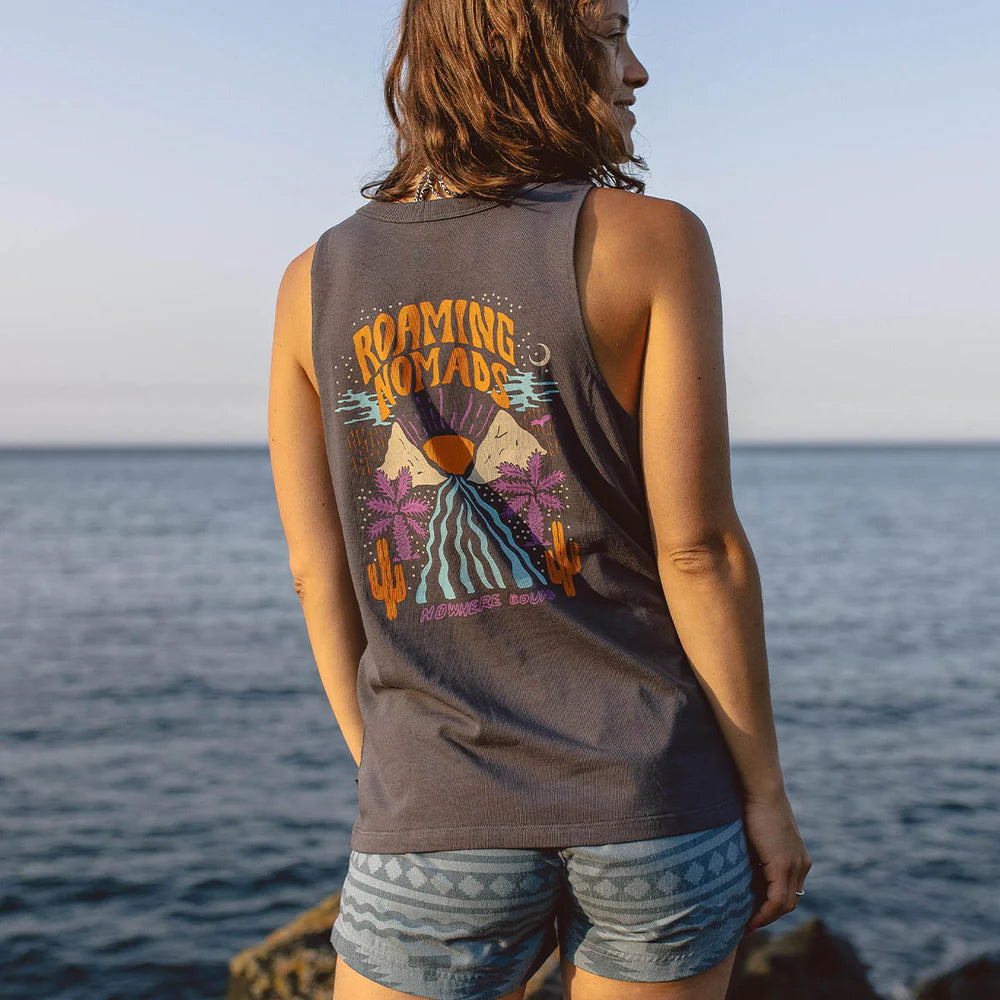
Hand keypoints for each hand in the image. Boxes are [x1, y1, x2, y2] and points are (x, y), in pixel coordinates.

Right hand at [742, 791, 810, 933]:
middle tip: (750, 924)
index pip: (790, 891)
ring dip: (767, 918)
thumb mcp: (760, 835)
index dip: (774, 906)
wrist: (761, 789)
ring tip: (748, 925)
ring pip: (785, 905)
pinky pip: (777, 900)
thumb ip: (758, 853)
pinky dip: (765, 913)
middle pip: (790, 902)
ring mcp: (795, 865)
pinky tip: (751, 918)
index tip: (756, 914)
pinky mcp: (783, 865)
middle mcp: (802, 864)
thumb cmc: (755, 805)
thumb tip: (742, 867)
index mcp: (799, 858)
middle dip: (770, 916)